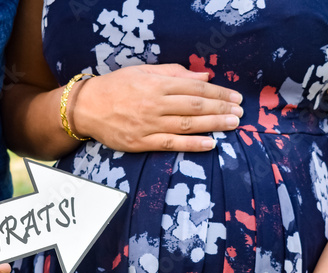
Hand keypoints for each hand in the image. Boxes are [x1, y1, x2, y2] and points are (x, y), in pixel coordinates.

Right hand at [73, 64, 243, 152]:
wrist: (87, 107)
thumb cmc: (116, 87)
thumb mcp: (144, 72)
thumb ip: (174, 73)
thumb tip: (204, 76)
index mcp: (157, 84)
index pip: (195, 88)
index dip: (218, 92)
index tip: (235, 97)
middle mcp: (155, 104)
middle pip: (195, 106)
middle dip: (221, 109)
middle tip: (240, 112)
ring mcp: (148, 125)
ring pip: (187, 125)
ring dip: (213, 125)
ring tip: (232, 125)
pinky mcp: (141, 142)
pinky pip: (171, 144)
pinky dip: (192, 145)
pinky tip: (210, 144)